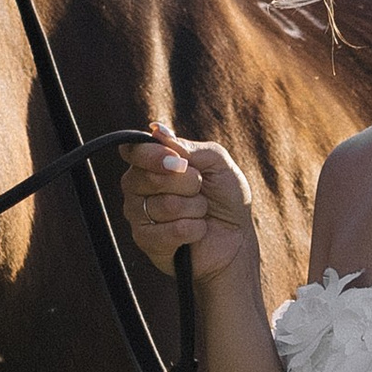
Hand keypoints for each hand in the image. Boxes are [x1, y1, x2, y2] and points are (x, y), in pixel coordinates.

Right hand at [124, 134, 259, 290]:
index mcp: (149, 162)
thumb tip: (156, 130)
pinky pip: (171, 231)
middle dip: (189, 183)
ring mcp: (138, 214)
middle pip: (151, 177)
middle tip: (200, 190)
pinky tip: (196, 231)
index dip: (155, 155)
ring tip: (200, 213)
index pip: (134, 151)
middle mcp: (137, 187)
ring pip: (166, 205)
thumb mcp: (217, 163)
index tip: (180, 162)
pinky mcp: (146, 242)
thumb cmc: (225, 197)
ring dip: (195, 208)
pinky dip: (195, 229)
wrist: (236, 238)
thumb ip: (188, 147)